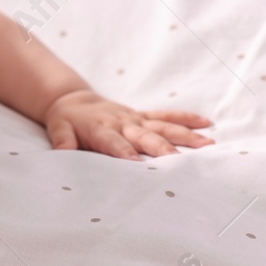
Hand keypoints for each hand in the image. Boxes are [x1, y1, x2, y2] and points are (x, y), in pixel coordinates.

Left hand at [43, 89, 213, 158]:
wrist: (74, 100)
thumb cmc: (67, 121)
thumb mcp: (58, 130)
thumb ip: (62, 141)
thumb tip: (62, 152)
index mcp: (102, 129)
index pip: (115, 143)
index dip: (126, 153)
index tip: (138, 164)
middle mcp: (123, 123)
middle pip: (146, 136)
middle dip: (163, 148)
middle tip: (181, 161)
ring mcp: (136, 119)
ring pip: (163, 126)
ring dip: (185, 135)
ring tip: (207, 144)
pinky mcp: (143, 117)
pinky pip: (166, 116)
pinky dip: (186, 119)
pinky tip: (206, 123)